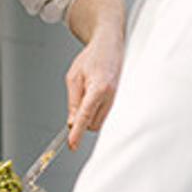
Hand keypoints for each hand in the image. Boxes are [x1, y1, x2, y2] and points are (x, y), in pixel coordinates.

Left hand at [64, 29, 123, 149]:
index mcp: (99, 88)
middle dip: (82, 120)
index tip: (72, 144)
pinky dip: (96, 110)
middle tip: (78, 99)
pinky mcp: (119, 101)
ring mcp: (117, 99)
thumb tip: (72, 122)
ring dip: (89, 115)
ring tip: (88, 92)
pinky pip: (105, 114)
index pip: (85, 116)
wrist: (109, 46)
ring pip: (99, 122)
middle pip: (93, 124)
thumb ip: (73, 102)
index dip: (77, 132)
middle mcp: (111, 96)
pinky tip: (95, 94)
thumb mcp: (74, 77)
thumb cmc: (93, 57)